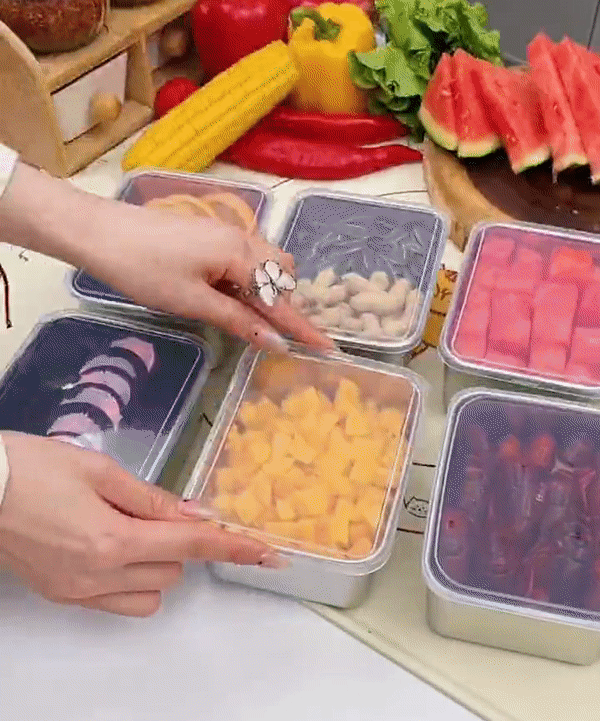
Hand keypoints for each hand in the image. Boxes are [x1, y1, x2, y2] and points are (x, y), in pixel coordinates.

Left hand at [0, 162, 332, 353]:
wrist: (101, 232)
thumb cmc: (144, 270)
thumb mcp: (192, 302)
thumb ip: (239, 320)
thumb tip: (277, 342)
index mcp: (240, 255)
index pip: (280, 298)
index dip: (302, 326)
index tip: (328, 347)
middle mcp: (242, 239)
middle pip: (282, 273)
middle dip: (284, 302)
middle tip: (266, 329)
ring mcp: (226, 233)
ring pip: (265, 263)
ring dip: (266, 290)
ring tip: (245, 314)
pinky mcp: (211, 235)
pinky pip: (246, 258)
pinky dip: (248, 279)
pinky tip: (227, 294)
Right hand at [0, 433, 282, 616]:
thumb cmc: (31, 467)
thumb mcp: (98, 469)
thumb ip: (152, 498)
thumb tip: (195, 515)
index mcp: (112, 539)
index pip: (189, 546)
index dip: (232, 547)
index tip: (265, 552)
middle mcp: (97, 575)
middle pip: (172, 570)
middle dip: (177, 541)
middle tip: (149, 508)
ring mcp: (78, 591)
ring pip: (149, 593)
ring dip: (156, 564)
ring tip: (125, 525)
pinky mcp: (62, 595)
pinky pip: (118, 600)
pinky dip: (130, 578)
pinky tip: (110, 545)